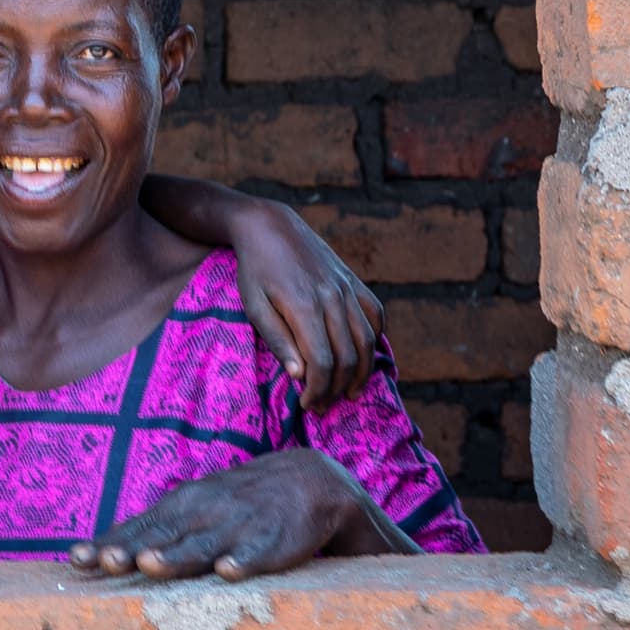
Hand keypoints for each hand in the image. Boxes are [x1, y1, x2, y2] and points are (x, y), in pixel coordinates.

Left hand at [70, 449, 376, 581]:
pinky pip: (257, 553)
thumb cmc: (236, 503)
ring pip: (203, 544)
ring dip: (176, 556)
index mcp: (181, 507)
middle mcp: (204, 513)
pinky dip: (243, 561)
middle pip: (162, 536)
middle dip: (132, 549)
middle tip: (105, 563)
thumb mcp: (194, 508)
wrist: (309, 481)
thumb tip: (104, 551)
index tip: (76, 560)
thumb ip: (155, 530)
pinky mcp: (274, 540)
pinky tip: (228, 572)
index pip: (137, 528)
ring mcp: (238, 526)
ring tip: (151, 566)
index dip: (107, 545)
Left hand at [226, 206, 381, 412]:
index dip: (318, 390)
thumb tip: (299, 376)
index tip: (306, 404)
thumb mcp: (254, 305)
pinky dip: (375, 339)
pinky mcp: (353, 280)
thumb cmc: (255, 270)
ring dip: (362, 372)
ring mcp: (347, 288)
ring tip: (350, 392)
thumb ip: (277, 340)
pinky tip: (364, 356)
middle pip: (348, 357)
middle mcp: (332, 298)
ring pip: (368, 340)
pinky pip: (376, 314)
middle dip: (338, 388)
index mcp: (304, 306)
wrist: (270, 226)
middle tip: (323, 404)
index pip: (323, 363)